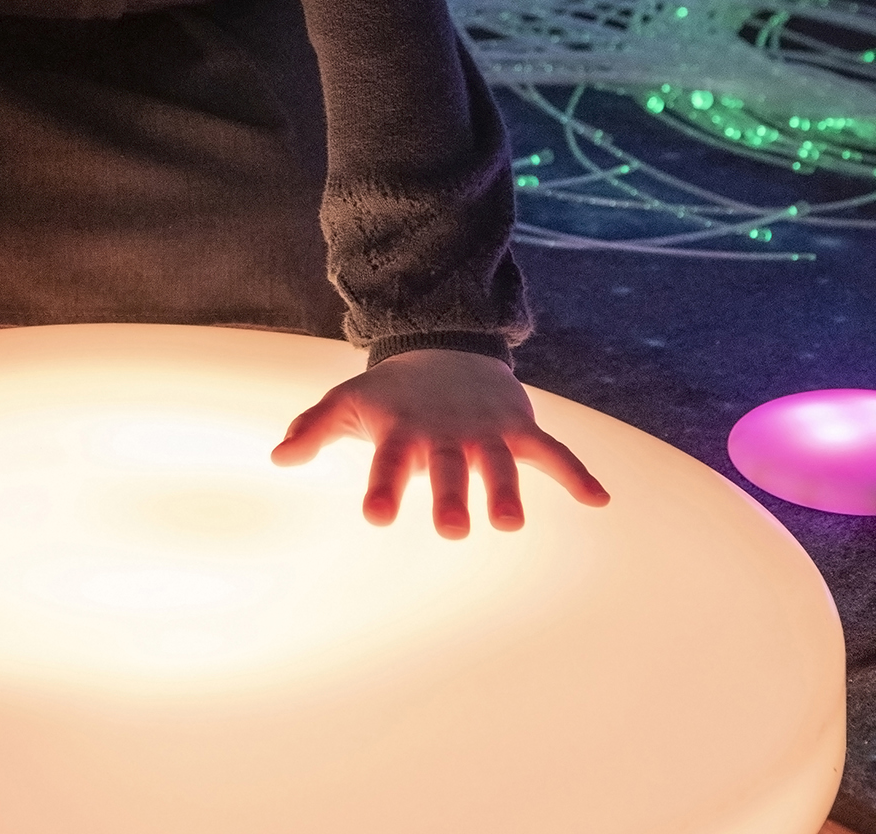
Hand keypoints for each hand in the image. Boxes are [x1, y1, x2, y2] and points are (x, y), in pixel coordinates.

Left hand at [270, 349, 608, 537]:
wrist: (441, 348)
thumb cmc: (389, 394)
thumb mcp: (348, 403)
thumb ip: (314, 428)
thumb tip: (276, 456)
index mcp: (402, 430)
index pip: (390, 460)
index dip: (385, 486)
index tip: (378, 515)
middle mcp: (444, 433)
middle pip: (449, 466)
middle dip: (451, 494)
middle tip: (452, 528)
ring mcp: (484, 431)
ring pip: (499, 462)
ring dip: (505, 490)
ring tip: (510, 522)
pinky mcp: (518, 428)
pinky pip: (552, 451)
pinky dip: (577, 473)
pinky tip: (600, 501)